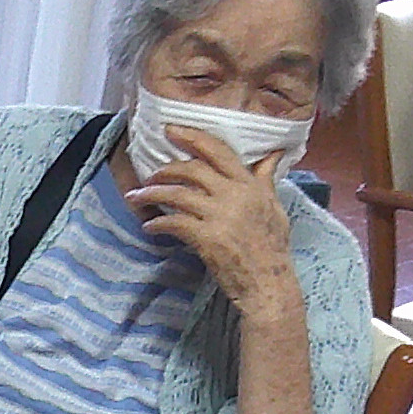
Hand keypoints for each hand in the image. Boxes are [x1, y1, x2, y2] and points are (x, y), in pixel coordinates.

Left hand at [122, 129, 297, 316]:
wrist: (268, 283)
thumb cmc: (272, 248)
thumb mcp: (274, 206)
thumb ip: (266, 179)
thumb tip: (273, 153)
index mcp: (250, 185)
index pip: (219, 151)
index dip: (192, 137)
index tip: (171, 130)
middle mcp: (234, 195)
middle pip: (192, 169)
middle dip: (166, 168)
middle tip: (150, 175)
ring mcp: (220, 216)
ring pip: (177, 194)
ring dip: (152, 194)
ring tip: (137, 197)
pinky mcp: (207, 238)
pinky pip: (174, 222)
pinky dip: (157, 222)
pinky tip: (149, 226)